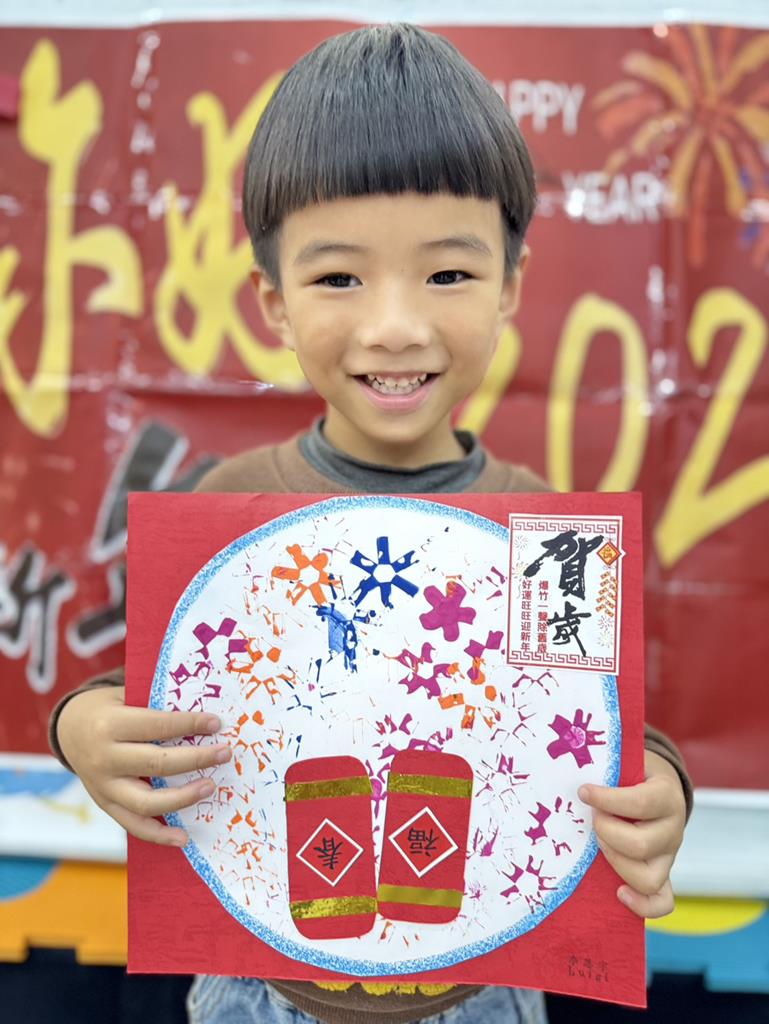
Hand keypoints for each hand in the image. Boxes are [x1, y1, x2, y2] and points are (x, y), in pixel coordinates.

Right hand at [56, 685, 231, 845]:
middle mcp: (104, 758)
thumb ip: (156, 705)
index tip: (216, 723)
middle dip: (196, 759)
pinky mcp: (105, 804)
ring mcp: (102, 786)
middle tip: (225, 753)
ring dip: (183, 798)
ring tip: (210, 787)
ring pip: (146, 801)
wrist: (70, 728)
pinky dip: (159, 835)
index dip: (189, 724)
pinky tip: (183, 838)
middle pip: (156, 764)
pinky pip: (133, 825)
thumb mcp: (125, 696)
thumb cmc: (110, 708)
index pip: (157, 726)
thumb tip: (203, 714)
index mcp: (110, 725)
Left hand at [578, 750, 686, 918]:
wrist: (656, 785)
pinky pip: (662, 902)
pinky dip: (642, 905)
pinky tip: (617, 893)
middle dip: (607, 832)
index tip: (583, 791)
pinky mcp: (664, 875)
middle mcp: (673, 829)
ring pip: (648, 878)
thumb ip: (609, 764)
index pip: (640, 803)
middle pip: (641, 845)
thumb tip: (572, 754)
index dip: (607, 799)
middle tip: (592, 818)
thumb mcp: (627, 761)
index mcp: (667, 795)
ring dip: (615, 861)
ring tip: (598, 843)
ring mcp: (669, 856)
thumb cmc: (631, 772)